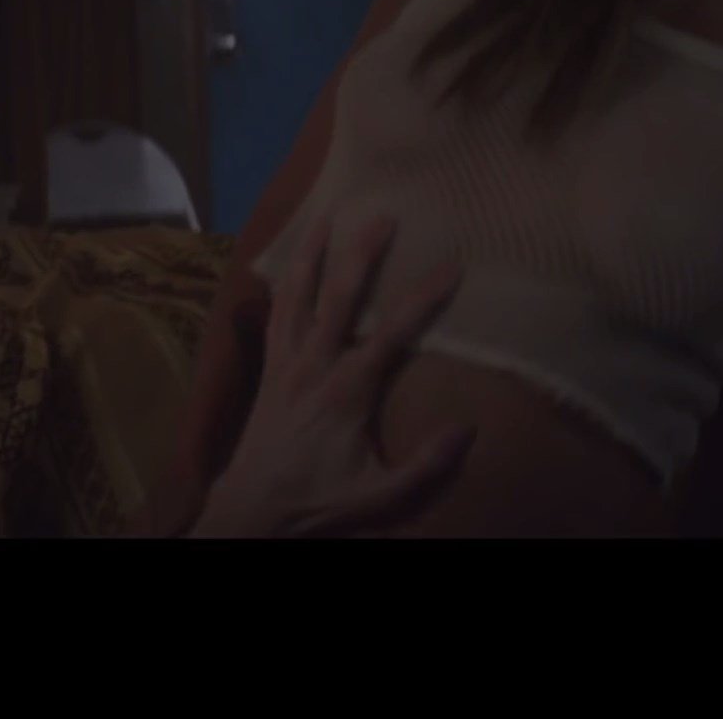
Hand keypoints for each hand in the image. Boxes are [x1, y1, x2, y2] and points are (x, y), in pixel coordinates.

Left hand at [189, 216, 471, 536]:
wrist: (253, 508)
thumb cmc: (320, 499)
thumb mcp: (381, 495)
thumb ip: (426, 465)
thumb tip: (469, 430)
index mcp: (349, 389)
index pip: (394, 333)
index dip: (424, 297)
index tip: (452, 265)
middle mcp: (314, 364)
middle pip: (340, 296)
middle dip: (362, 252)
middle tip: (383, 214)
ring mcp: (286, 361)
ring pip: (298, 294)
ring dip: (312, 253)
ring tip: (325, 215)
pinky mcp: (267, 367)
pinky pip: (273, 314)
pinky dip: (281, 283)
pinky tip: (285, 262)